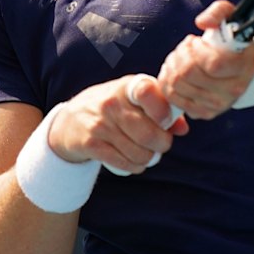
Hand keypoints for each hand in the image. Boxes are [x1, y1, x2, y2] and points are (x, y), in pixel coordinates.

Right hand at [47, 76, 188, 174]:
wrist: (70, 121)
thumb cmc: (114, 108)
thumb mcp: (134, 100)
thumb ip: (161, 109)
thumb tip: (183, 128)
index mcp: (128, 86)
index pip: (148, 91)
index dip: (163, 110)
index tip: (167, 121)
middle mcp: (112, 103)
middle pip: (149, 133)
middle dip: (162, 144)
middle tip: (161, 144)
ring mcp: (100, 124)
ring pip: (139, 152)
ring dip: (148, 158)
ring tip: (147, 153)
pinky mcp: (91, 144)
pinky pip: (124, 163)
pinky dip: (135, 166)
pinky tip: (134, 161)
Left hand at [158, 0, 253, 119]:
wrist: (239, 65)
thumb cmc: (233, 39)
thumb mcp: (231, 16)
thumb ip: (218, 12)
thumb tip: (202, 23)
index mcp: (244, 68)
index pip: (213, 64)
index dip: (197, 50)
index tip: (197, 40)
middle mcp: (233, 90)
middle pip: (189, 75)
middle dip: (180, 54)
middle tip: (186, 47)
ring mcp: (218, 105)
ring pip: (177, 85)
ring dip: (172, 66)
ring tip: (180, 56)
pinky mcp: (204, 113)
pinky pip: (173, 98)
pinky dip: (167, 81)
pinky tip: (176, 70)